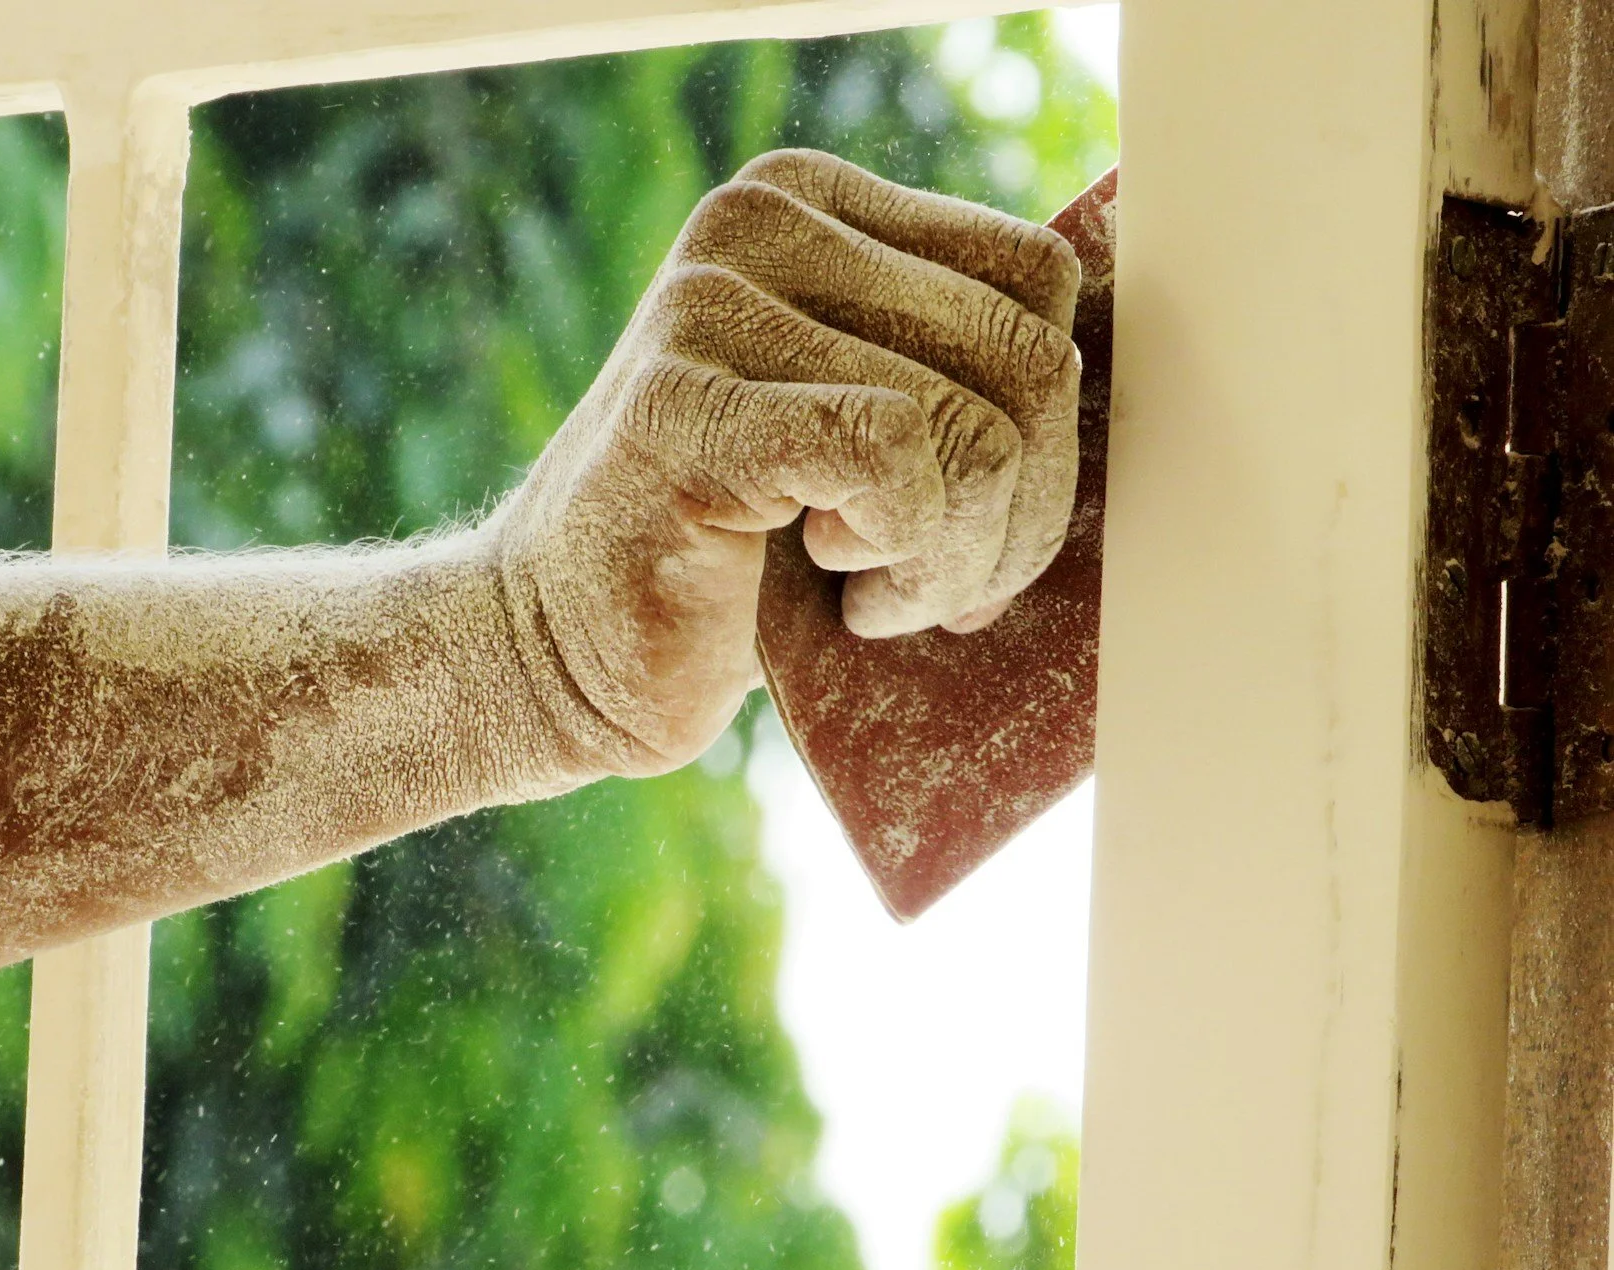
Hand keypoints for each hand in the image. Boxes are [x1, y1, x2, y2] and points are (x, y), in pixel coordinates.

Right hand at [479, 149, 1080, 775]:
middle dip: (1016, 509)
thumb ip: (964, 371)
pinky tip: (838, 590)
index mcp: (809, 204)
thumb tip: (1115, 369)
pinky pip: (901, 457)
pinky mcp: (686, 402)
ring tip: (875, 593)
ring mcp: (708, 302)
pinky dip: (906, 558)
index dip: (1042, 430)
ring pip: (977, 420)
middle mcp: (755, 220)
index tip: (965, 520)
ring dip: (958, 553)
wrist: (560, 659)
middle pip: (1026, 351)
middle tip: (934, 585)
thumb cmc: (737, 564)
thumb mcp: (870, 430)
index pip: (1037, 278)